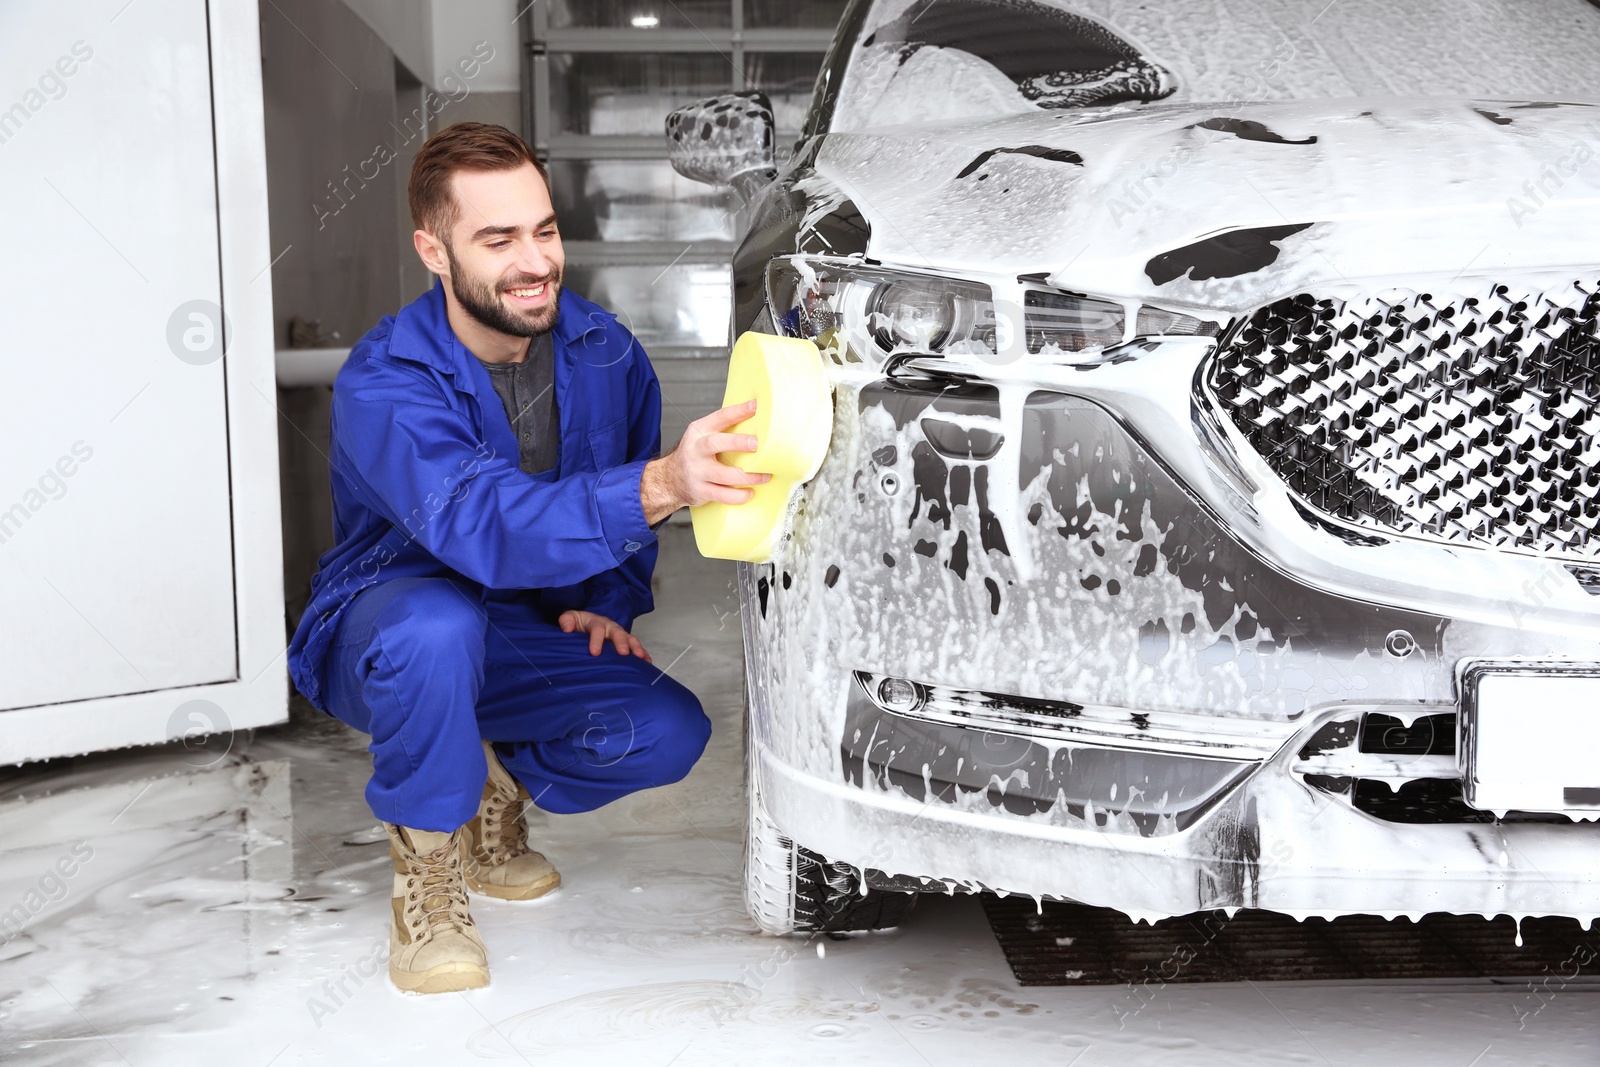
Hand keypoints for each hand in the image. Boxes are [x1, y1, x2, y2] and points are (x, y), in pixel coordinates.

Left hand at [559, 610, 651, 660]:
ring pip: (631, 639)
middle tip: (623, 653)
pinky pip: (637, 647)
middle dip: (621, 643)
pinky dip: (644, 654)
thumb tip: (566, 628)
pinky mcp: (627, 643)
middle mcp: (611, 628)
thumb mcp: (572, 618)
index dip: (597, 640)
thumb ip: (567, 620)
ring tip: (640, 657)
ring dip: (636, 647)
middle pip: (618, 633)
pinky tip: (647, 663)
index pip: (597, 629)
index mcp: (597, 622)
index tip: (595, 652)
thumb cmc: (581, 623)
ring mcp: (621, 635)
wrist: (591, 622)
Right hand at [640, 399, 771, 524]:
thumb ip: (724, 430)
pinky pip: (721, 495)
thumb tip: (760, 424)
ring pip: (722, 474)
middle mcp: (696, 449)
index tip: (755, 406)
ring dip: (746, 476)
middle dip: (737, 442)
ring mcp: (697, 471)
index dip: (737, 411)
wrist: (670, 479)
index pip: (719, 417)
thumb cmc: (696, 455)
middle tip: (756, 443)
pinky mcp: (700, 490)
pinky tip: (750, 493)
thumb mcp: (703, 436)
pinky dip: (738, 496)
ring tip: (765, 476)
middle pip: (715, 443)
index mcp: (699, 431)